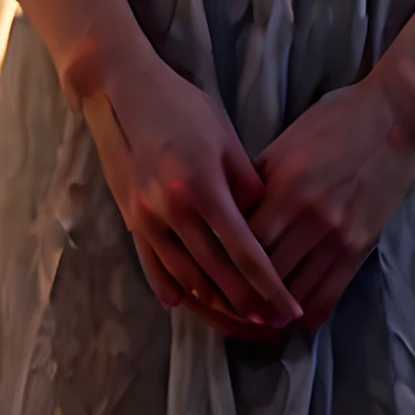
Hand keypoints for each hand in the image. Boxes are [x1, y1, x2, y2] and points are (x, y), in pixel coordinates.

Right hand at [80, 44, 303, 337]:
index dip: (270, 286)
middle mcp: (174, 212)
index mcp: (204, 189)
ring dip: (214, 303)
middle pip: (216, 275)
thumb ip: (247, 183)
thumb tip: (266, 220)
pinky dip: (170, 289)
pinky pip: (152, 266)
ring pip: (186, 278)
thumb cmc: (183, 107)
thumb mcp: (225, 137)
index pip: (245, 252)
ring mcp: (148, 219)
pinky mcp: (131, 219)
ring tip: (239, 317)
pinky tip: (185, 303)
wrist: (124, 91)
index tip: (290, 309)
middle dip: (246, 304)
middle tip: (271, 322)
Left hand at [249, 76, 414, 329]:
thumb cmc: (334, 123)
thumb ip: (256, 181)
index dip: (227, 264)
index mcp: (286, 188)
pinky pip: (331, 292)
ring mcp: (339, 236)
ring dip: (276, 310)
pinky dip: (311, 312)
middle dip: (247, 294)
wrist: (394, 121)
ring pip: (298, 291)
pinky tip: (297, 319)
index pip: (245, 243)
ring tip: (258, 319)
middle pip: (269, 274)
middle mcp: (311, 218)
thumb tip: (229, 212)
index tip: (213, 275)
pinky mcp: (362, 247)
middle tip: (230, 307)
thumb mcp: (285, 144)